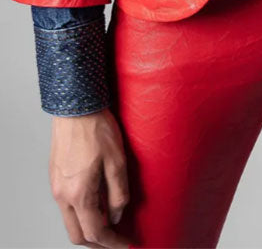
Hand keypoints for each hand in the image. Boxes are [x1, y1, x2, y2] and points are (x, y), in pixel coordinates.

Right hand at [48, 107, 130, 247]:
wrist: (76, 106)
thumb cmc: (97, 129)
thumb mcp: (117, 161)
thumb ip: (118, 193)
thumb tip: (116, 216)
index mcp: (80, 194)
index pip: (95, 233)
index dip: (113, 243)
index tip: (126, 244)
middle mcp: (63, 195)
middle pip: (77, 235)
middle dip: (97, 243)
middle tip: (116, 240)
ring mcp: (56, 187)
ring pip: (70, 221)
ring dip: (88, 227)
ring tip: (108, 222)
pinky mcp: (55, 177)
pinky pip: (66, 206)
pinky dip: (80, 213)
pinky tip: (96, 203)